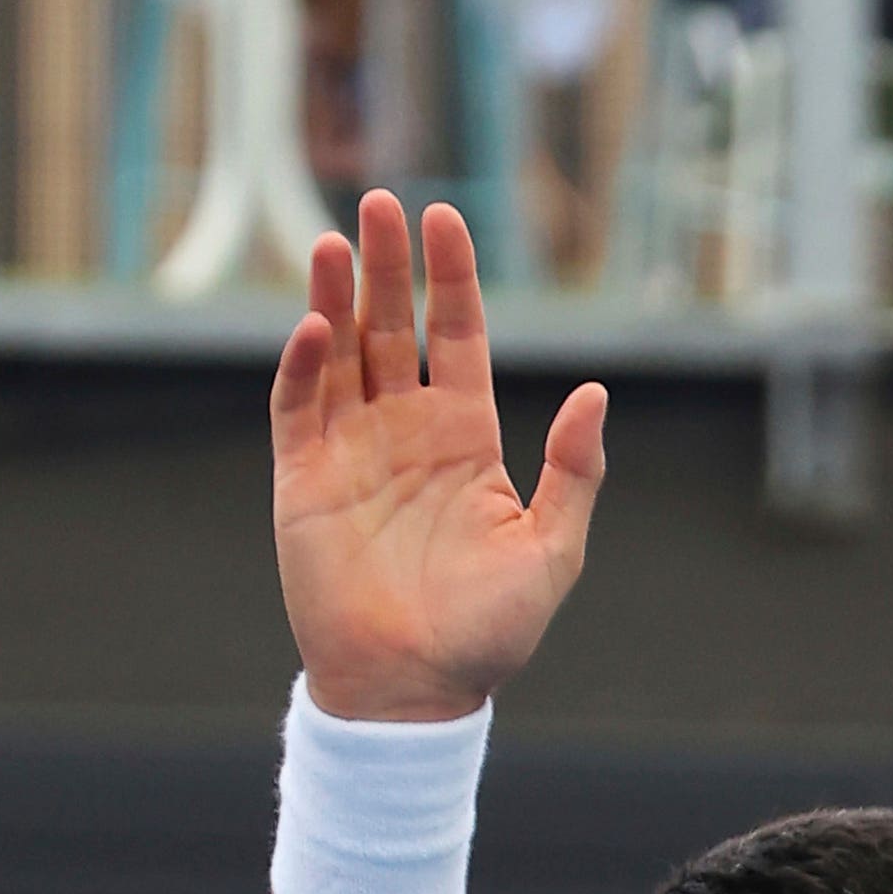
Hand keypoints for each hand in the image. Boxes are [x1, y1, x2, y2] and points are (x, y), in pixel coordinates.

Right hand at [269, 191, 608, 724]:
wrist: (416, 691)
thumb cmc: (489, 632)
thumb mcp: (553, 549)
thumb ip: (575, 471)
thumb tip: (594, 394)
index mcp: (465, 438)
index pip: (456, 335)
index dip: (451, 278)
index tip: (445, 219)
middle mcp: (405, 432)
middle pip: (392, 327)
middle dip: (387, 266)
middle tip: (382, 202)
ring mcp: (351, 452)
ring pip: (340, 354)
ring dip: (337, 297)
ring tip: (339, 239)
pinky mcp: (304, 483)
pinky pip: (298, 410)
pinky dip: (303, 366)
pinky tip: (315, 325)